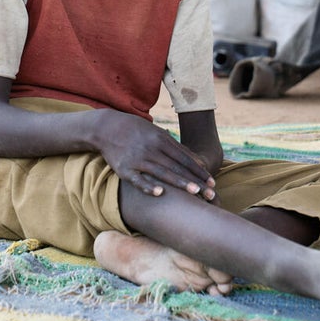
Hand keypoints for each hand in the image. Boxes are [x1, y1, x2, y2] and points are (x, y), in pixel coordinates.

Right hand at [95, 111, 214, 198]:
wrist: (106, 127)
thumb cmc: (136, 131)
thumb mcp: (156, 133)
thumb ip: (175, 146)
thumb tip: (196, 160)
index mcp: (161, 140)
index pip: (185, 158)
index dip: (199, 170)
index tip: (212, 182)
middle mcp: (152, 149)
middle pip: (177, 167)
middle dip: (195, 180)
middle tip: (210, 193)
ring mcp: (138, 159)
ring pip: (162, 172)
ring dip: (180, 183)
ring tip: (195, 193)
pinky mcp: (124, 169)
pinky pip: (138, 179)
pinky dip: (148, 186)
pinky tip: (159, 193)